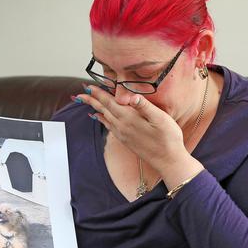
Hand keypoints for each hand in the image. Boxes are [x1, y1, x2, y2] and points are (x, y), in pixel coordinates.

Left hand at [75, 86, 202, 185]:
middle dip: (91, 100)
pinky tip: (99, 117)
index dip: (99, 93)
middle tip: (79, 93)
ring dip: (95, 108)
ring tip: (86, 102)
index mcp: (130, 118)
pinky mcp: (126, 140)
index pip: (110, 102)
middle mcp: (123, 126)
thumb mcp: (161, 119)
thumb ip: (145, 106)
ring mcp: (123, 134)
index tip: (88, 86)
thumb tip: (132, 96)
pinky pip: (109, 127)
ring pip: (104, 118)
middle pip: (103, 109)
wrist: (168, 161)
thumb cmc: (168, 139)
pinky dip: (102, 119)